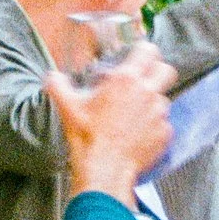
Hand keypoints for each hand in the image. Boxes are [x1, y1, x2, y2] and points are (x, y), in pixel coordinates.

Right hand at [46, 46, 175, 204]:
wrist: (104, 169)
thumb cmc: (87, 136)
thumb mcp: (67, 107)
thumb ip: (57, 85)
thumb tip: (51, 76)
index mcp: (126, 80)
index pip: (148, 51)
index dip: (144, 52)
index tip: (138, 58)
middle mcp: (148, 93)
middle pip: (167, 70)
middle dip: (157, 73)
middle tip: (143, 82)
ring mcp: (159, 114)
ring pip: (164, 99)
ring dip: (152, 103)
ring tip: (134, 115)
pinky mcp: (165, 134)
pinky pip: (163, 124)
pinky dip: (153, 126)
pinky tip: (137, 134)